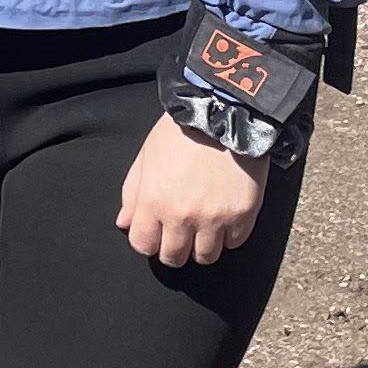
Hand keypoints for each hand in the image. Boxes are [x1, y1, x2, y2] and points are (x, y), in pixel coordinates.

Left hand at [115, 115, 264, 268]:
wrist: (226, 110)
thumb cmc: (182, 129)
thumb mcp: (147, 155)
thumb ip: (132, 193)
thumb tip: (124, 223)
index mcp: (154, 201)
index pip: (143, 246)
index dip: (149, 240)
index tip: (157, 231)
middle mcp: (182, 216)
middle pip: (174, 258)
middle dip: (175, 247)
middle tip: (182, 230)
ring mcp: (215, 218)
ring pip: (206, 256)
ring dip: (203, 244)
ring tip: (205, 224)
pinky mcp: (243, 215)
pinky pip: (234, 243)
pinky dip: (230, 234)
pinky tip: (226, 214)